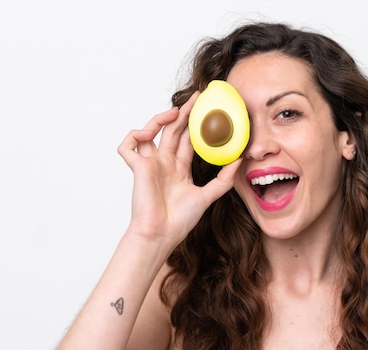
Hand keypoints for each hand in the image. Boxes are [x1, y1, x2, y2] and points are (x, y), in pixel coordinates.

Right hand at [117, 92, 241, 247]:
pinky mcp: (137, 168)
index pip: (188, 140)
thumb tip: (239, 159)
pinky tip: (147, 134)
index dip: (196, 124)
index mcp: (179, 169)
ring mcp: (149, 164)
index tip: (207, 110)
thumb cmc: (180, 220)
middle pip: (173, 131)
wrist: (161, 234)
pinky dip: (134, 135)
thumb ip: (224, 178)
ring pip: (150, 132)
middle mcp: (164, 163)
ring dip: (159, 119)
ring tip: (174, 112)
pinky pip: (127, 146)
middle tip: (197, 98)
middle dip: (183, 113)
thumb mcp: (208, 196)